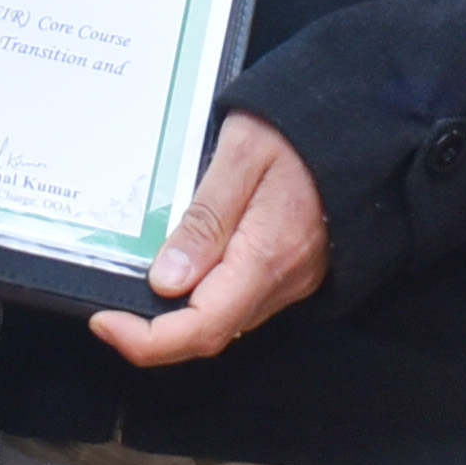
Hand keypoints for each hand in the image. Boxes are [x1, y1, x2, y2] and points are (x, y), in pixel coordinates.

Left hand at [92, 110, 326, 365]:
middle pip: (209, 335)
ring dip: (178, 319)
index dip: (147, 340)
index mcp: (267, 254)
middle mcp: (282, 280)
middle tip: (111, 313)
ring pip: (225, 322)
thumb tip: (165, 281)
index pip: (201, 326)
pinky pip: (241, 302)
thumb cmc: (302, 130)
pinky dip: (204, 300)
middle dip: (154, 336)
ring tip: (138, 289)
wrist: (359, 123)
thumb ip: (205, 220)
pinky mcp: (293, 272)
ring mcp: (291, 281)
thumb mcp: (242, 155)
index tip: (106, 323)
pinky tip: (183, 272)